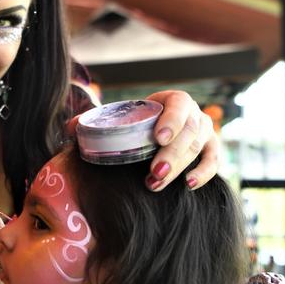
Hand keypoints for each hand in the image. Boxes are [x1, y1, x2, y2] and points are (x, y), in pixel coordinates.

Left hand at [65, 94, 218, 190]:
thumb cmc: (134, 127)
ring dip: (180, 166)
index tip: (157, 138)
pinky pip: (214, 161)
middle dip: (172, 153)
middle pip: (189, 131)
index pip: (179, 104)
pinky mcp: (211, 150)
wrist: (153, 136)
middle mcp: (193, 114)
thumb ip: (92, 121)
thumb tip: (69, 127)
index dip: (171, 120)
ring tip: (157, 182)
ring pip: (200, 147)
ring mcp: (205, 132)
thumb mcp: (117, 120)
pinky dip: (205, 172)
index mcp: (172, 99)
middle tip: (153, 172)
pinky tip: (189, 184)